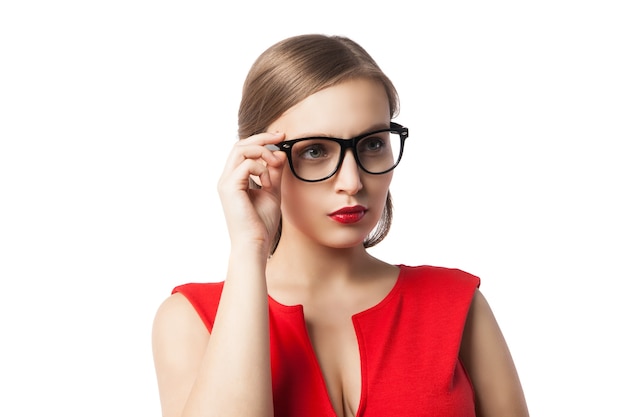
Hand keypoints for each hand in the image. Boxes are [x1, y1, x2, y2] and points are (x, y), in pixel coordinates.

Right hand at [217, 132, 286, 254]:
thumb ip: (274, 174)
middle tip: (281, 137)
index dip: (261, 140)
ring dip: (264, 152)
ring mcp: (226, 183)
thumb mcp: (272, 193)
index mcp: (234, 179)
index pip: (243, 150)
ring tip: (276, 165)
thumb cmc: (261, 225)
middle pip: (240, 144)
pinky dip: (263, 169)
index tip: (281, 138)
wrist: (255, 245)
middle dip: (262, 138)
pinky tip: (268, 183)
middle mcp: (226, 179)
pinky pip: (247, 165)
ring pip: (241, 149)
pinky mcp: (230, 188)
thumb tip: (280, 154)